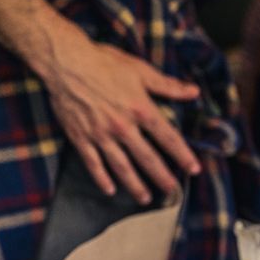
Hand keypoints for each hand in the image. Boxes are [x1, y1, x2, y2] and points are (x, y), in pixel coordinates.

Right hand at [41, 33, 200, 202]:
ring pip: (122, 167)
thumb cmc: (104, 62)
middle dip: (162, 177)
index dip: (184, 155)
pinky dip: (101, 178)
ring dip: (135, 185)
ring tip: (145, 198)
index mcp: (141, 109)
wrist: (65, 62)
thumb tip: (194, 92)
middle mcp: (123, 127)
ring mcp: (101, 135)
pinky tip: (110, 190)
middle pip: (148, 158)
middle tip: (172, 191)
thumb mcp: (141, 70)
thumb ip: (168, 86)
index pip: (169, 138)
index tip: (195, 169)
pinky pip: (93, 163)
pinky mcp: (80, 137)